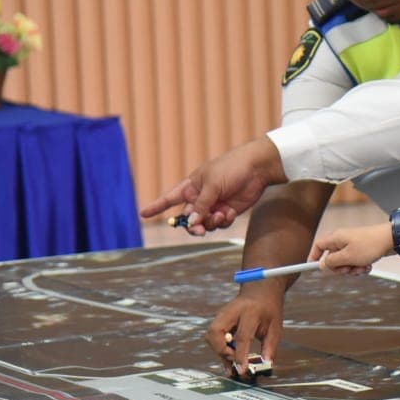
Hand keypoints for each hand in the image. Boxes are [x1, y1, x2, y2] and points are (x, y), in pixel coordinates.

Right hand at [140, 137, 286, 233]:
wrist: (257, 169)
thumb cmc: (231, 169)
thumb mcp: (212, 185)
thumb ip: (201, 205)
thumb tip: (192, 223)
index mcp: (191, 186)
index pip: (169, 198)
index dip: (156, 207)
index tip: (143, 214)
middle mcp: (200, 198)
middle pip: (188, 218)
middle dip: (192, 226)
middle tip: (198, 230)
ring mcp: (214, 205)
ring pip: (204, 223)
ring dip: (210, 223)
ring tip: (220, 215)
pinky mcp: (227, 211)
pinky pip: (219, 224)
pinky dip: (223, 221)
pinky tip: (230, 212)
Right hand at [207, 288, 284, 376]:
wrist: (261, 291)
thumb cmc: (269, 309)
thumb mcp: (275, 326)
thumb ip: (270, 345)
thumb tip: (266, 364)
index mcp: (250, 312)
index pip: (242, 336)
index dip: (240, 355)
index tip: (242, 370)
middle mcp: (231, 311)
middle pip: (216, 332)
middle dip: (221, 351)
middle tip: (234, 362)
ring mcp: (222, 314)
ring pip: (210, 335)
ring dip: (219, 350)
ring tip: (232, 362)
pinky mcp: (219, 319)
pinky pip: (213, 336)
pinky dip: (219, 348)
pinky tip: (228, 358)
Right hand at [312, 224, 393, 273]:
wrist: (391, 239)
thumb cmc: (369, 245)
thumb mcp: (348, 257)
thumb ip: (332, 262)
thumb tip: (322, 265)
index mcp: (336, 238)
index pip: (318, 246)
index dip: (314, 256)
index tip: (313, 267)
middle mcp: (343, 240)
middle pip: (332, 258)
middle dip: (340, 268)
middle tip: (348, 270)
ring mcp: (353, 244)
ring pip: (345, 262)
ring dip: (352, 269)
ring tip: (361, 268)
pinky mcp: (362, 249)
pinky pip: (356, 261)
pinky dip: (360, 266)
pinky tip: (367, 267)